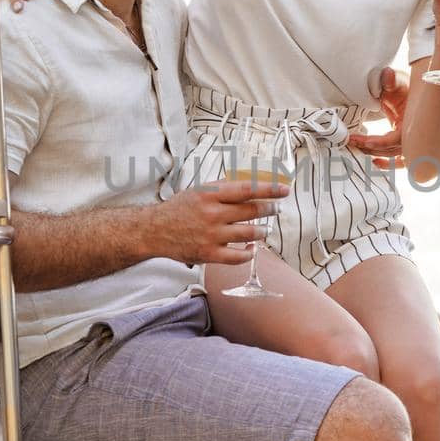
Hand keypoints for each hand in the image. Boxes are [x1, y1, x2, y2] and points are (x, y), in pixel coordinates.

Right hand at [146, 179, 289, 265]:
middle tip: (276, 209)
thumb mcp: (199, 190)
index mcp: (210, 194)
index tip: (284, 189)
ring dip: (262, 232)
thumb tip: (251, 183)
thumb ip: (223, 188)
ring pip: (249, 234)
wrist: (155, 230)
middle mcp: (212, 213)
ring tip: (264, 230)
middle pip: (252, 211)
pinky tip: (251, 249)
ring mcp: (211, 235)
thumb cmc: (179, 208)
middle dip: (269, 209)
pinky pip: (237, 257)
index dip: (269, 189)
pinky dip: (248, 253)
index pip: (247, 189)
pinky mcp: (208, 253)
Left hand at [349, 66, 409, 167]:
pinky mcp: (406, 141)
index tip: (361, 140)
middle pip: (391, 150)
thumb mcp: (399, 82)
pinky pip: (400, 159)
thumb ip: (392, 80)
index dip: (378, 142)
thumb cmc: (408, 86)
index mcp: (413, 123)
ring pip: (392, 154)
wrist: (418, 89)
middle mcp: (413, 135)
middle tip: (351, 142)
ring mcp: (411, 139)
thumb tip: (387, 74)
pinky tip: (376, 163)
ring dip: (374, 153)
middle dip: (370, 147)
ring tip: (356, 148)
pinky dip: (389, 163)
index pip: (395, 140)